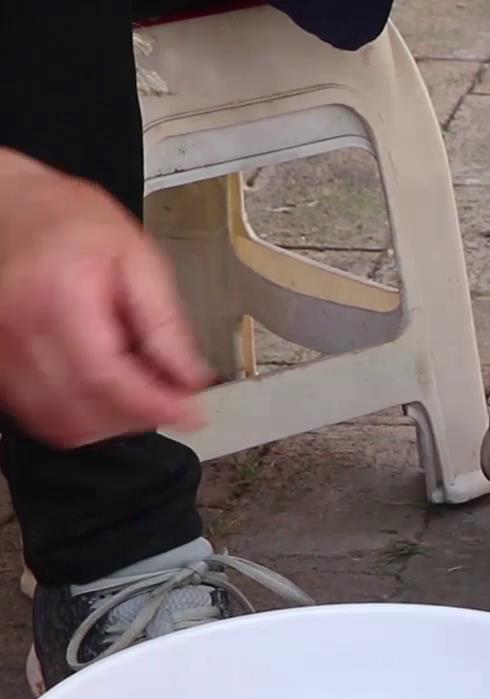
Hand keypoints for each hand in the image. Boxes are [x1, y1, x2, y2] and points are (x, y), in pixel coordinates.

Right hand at [0, 152, 209, 447]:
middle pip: (83, 409)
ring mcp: (0, 352)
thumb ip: (165, 320)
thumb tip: (192, 374)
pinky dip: (77, 415)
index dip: (155, 405)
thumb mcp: (137, 256)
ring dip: (108, 423)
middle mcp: (19, 332)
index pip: (107, 377)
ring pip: (58, 422)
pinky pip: (35, 412)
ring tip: (140, 394)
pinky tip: (104, 392)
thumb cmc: (68, 220)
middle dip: (137, 416)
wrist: (12, 206)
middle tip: (172, 399)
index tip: (192, 413)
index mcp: (58, 299)